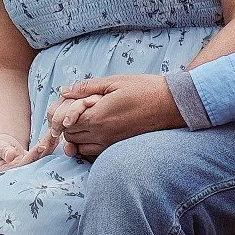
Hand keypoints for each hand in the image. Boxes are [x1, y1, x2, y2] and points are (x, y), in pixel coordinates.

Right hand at [0, 129, 59, 172]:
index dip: (33, 156)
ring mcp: (32, 170)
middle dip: (45, 150)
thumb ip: (3, 150)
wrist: (4, 147)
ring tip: (54, 134)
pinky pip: (46, 154)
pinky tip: (56, 137)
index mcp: (10, 173)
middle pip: (36, 162)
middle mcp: (22, 175)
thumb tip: (11, 156)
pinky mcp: (38, 164)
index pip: (24, 166)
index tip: (41, 146)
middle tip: (52, 138)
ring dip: (49, 146)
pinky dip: (51, 145)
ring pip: (43, 158)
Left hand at [54, 74, 184, 156]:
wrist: (171, 105)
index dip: (65, 113)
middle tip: (80, 110)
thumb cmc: (143, 89)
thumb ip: (85, 87)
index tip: (72, 104)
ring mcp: (110, 145)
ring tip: (89, 120)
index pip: (66, 123)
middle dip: (70, 125)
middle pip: (71, 137)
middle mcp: (101, 135)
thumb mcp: (113, 82)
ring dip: (79, 136)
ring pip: (80, 148)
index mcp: (97, 117)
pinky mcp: (118, 148)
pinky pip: (94, 153)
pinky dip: (89, 144)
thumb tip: (63, 90)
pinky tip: (98, 130)